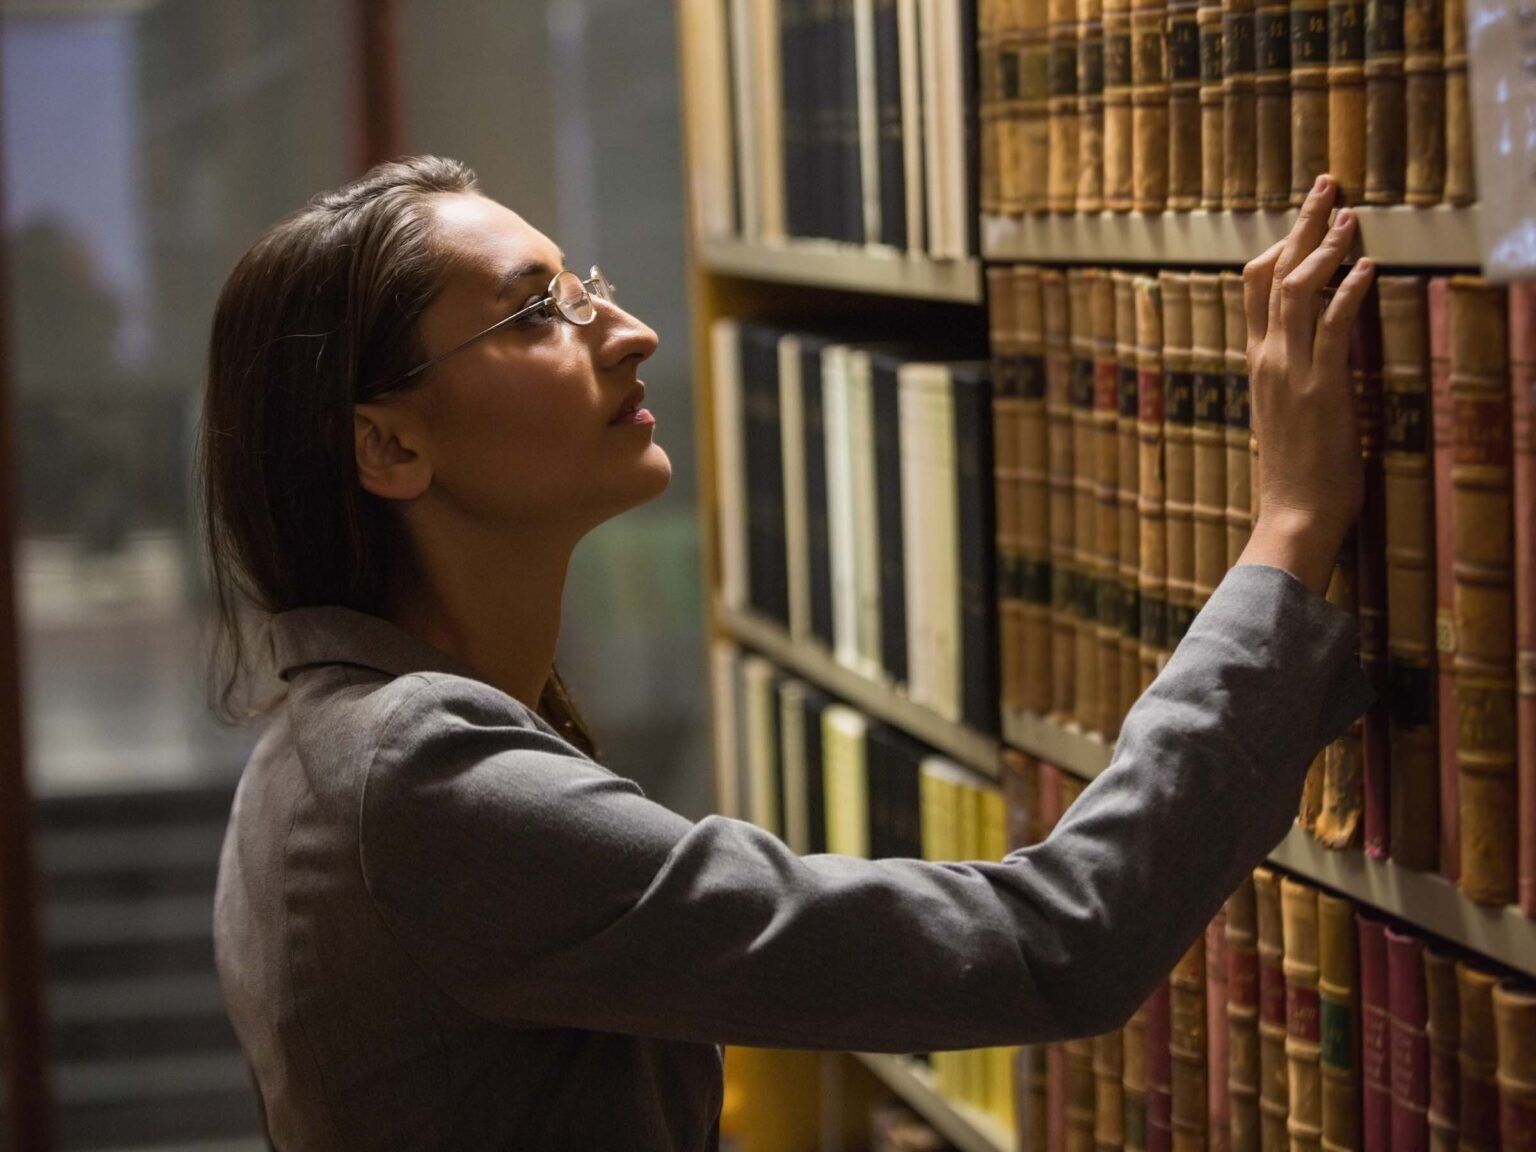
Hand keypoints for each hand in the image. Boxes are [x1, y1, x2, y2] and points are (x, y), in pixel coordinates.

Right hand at [1236, 174, 1375, 595]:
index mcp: (1258, 364)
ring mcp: (1290, 372)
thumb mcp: (1286, 414)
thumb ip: (1294, 378)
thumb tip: (1316, 353)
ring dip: (1325, 247)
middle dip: (1301, 225)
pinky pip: (1331, 327)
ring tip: (1350, 213)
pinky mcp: (1320, 388)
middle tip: (1326, 184)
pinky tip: (1368, 266)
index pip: (1254, 289)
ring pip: (1297, 291)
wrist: (1293, 515)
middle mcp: (1267, 360)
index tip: (1306, 220)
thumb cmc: (1296, 474)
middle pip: (1272, 275)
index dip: (1279, 246)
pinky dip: (1348, 291)